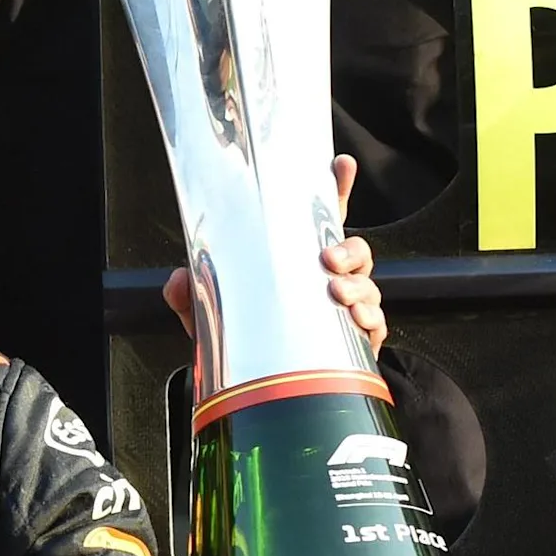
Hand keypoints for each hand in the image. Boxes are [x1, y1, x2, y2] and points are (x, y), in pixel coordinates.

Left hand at [161, 157, 385, 353]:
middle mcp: (328, 279)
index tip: (341, 165)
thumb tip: (179, 279)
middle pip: (355, 250)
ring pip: (368, 284)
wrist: (262, 390)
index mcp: (298, 262)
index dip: (335, 189)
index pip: (321, 220)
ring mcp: (347, 308)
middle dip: (348, 249)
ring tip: (336, 292)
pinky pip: (376, 323)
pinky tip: (356, 318)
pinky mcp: (358, 341)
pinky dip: (370, 318)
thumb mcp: (210, 315)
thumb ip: (190, 296)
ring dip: (357, 285)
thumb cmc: (245, 340)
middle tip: (328, 259)